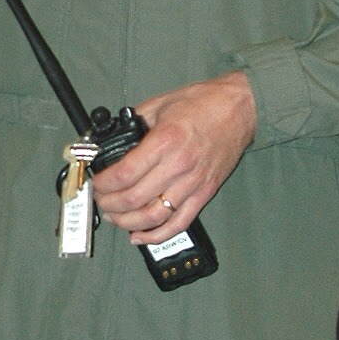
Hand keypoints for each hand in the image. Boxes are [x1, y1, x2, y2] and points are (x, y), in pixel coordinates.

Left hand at [91, 72, 256, 243]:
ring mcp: (193, 182)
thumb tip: (110, 138)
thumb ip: (134, 121)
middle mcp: (179, 165)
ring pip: (153, 216)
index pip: (124, 174)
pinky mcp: (205, 193)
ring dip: (128, 222)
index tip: (97, 184)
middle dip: (110, 205)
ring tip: (115, 218)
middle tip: (101, 200)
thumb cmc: (204, 103)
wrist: (241, 108)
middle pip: (134, 199)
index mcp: (165, 141)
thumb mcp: (161, 103)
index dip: (104, 184)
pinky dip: (156, 235)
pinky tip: (139, 235)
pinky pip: (179, 223)